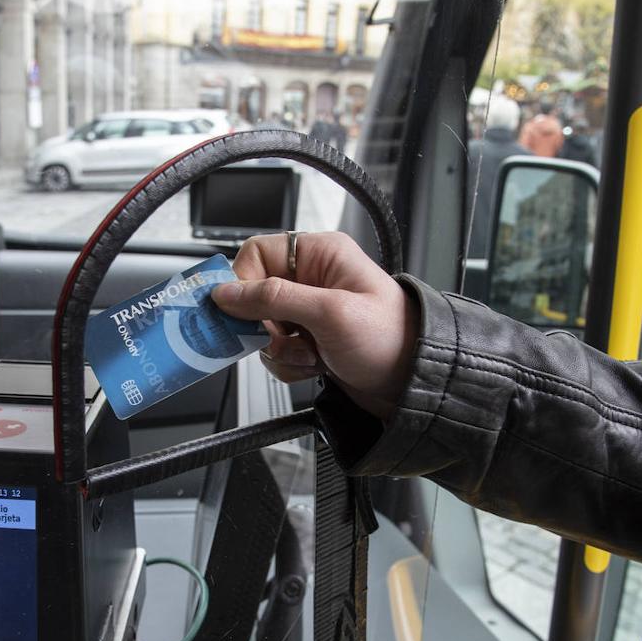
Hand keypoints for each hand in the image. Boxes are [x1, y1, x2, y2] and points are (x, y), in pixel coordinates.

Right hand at [210, 231, 416, 419]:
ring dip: (278, 349)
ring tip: (309, 355)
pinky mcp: (309, 341)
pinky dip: (288, 364)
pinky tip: (314, 365)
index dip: (243, 283)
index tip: (239, 311)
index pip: (257, 254)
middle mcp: (312, 279)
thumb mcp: (330, 313)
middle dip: (263, 325)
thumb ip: (274, 298)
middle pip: (254, 295)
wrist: (414, 386)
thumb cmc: (391, 339)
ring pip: (261, 328)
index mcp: (320, 255)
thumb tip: (227, 292)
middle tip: (280, 339)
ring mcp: (309, 312)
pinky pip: (275, 351)